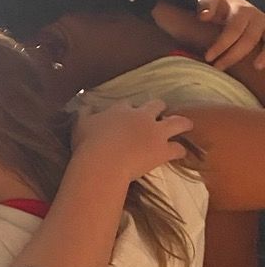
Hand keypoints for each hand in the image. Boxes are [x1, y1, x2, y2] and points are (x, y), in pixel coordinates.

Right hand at [72, 99, 193, 181]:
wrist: (102, 162)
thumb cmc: (87, 144)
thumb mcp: (79, 124)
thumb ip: (83, 113)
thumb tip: (84, 105)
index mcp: (120, 110)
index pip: (129, 104)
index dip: (130, 109)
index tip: (129, 114)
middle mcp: (141, 116)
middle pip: (156, 105)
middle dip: (159, 108)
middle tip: (159, 114)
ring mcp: (155, 132)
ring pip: (177, 122)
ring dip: (182, 123)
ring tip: (187, 125)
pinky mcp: (162, 150)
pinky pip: (177, 148)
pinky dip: (179, 150)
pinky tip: (181, 153)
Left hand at [197, 0, 264, 71]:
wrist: (232, 6)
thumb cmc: (219, 7)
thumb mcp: (211, 3)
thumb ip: (207, 7)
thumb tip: (204, 16)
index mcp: (241, 10)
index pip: (233, 29)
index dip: (221, 45)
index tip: (208, 58)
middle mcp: (256, 17)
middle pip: (249, 39)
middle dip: (233, 56)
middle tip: (218, 67)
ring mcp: (264, 25)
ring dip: (264, 54)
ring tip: (256, 67)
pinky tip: (261, 65)